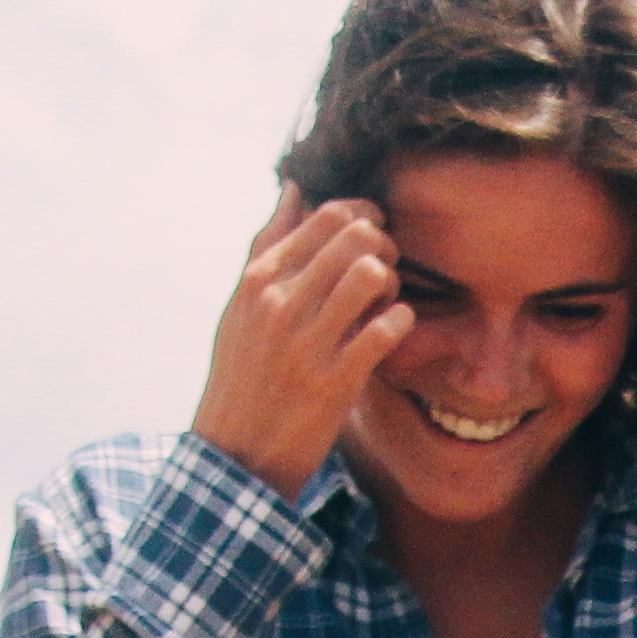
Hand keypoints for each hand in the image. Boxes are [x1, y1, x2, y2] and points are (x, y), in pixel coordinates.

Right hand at [190, 186, 405, 498]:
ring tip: (386, 299)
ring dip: (391, 282)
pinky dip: (400, 322)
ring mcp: (307, 342)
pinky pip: (385, 330)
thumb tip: (293, 187)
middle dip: (384, 244)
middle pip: (355, 237)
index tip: (373, 231)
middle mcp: (280, 303)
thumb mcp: (241, 304)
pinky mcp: (335, 381)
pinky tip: (394, 327)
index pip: (326, 216)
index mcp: (259, 279)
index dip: (364, 214)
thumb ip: (269, 244)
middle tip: (387, 265)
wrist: (237, 450)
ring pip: (371, 275)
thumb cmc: (243, 372)